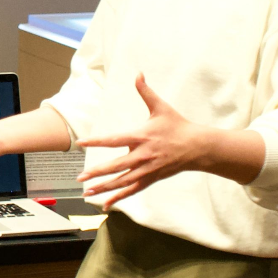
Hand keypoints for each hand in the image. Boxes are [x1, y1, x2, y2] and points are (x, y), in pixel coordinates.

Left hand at [75, 74, 211, 208]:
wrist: (197, 147)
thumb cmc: (178, 126)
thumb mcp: (161, 107)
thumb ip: (146, 92)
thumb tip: (138, 73)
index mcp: (141, 137)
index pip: (114, 139)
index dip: (97, 141)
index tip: (81, 142)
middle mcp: (142, 155)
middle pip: (116, 166)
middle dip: (97, 172)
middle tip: (80, 177)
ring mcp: (147, 169)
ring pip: (122, 182)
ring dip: (104, 187)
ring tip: (87, 192)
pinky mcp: (151, 179)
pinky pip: (132, 190)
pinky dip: (119, 197)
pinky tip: (106, 204)